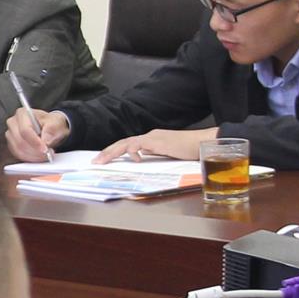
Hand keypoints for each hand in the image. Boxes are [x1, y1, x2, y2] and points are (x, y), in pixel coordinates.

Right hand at [4, 106, 69, 160]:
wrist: (51, 129)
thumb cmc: (52, 123)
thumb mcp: (57, 123)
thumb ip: (52, 129)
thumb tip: (45, 140)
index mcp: (22, 113)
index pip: (25, 130)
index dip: (35, 142)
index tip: (45, 149)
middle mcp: (13, 123)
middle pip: (20, 141)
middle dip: (34, 151)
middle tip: (47, 155)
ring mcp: (11, 135)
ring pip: (18, 150)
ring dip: (32, 156)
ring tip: (45, 156)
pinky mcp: (12, 145)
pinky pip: (18, 155)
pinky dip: (29, 159)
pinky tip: (38, 158)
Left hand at [97, 126, 215, 164]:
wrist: (203, 143)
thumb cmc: (189, 150)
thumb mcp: (168, 154)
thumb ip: (155, 154)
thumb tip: (142, 157)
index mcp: (151, 139)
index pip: (128, 144)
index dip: (114, 152)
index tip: (103, 160)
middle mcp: (150, 136)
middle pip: (123, 142)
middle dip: (107, 152)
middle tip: (95, 161)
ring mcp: (154, 137)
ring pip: (127, 143)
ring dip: (112, 152)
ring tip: (102, 161)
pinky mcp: (159, 141)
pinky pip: (140, 144)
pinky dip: (132, 151)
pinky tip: (132, 159)